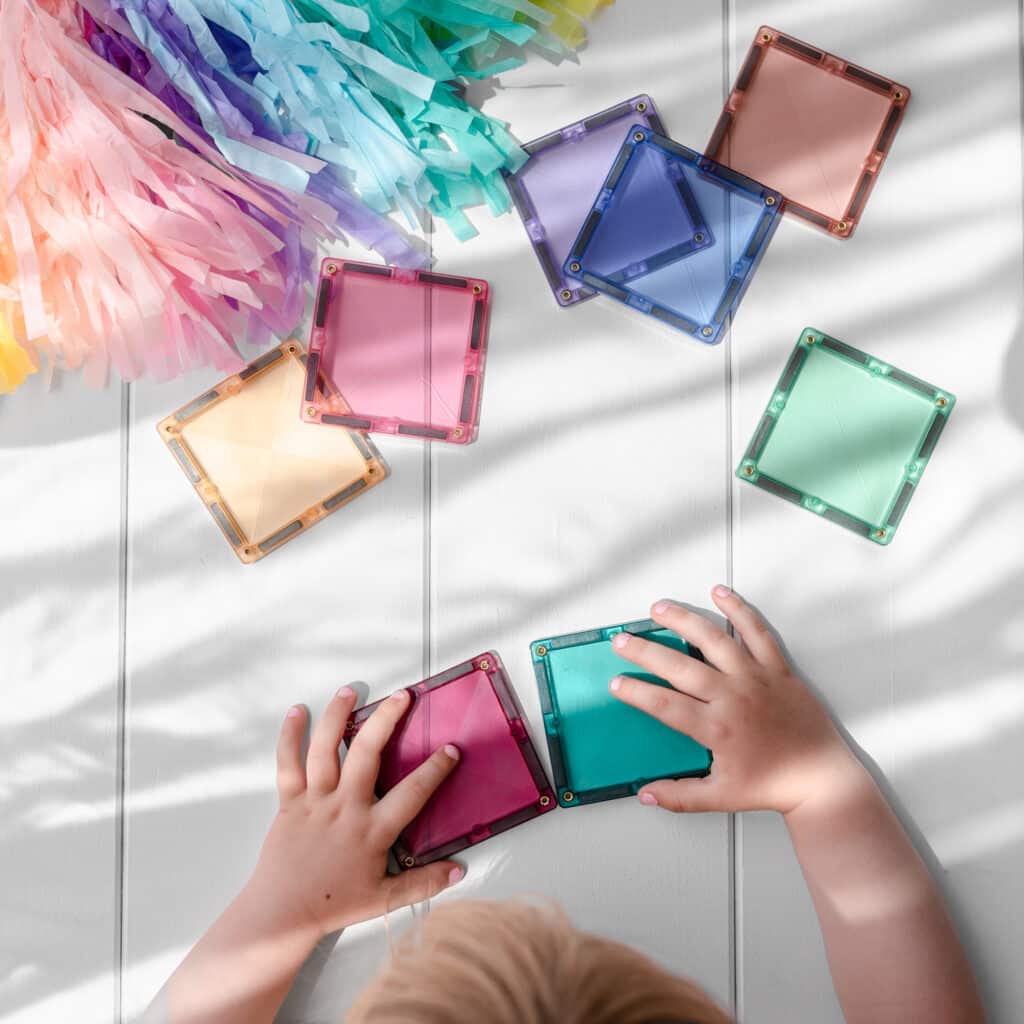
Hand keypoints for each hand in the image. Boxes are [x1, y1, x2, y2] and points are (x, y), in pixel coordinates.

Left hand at [245, 687, 463, 939]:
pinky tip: (297, 711)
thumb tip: (460, 871)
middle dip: (387, 719)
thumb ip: (424, 883)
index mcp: (372, 830)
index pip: (412, 793)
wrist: (281, 913)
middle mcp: (344, 807)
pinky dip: (289, 735)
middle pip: (366, 754)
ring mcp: (314, 801)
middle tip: (402, 695)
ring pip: (325, 749)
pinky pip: (287, 763)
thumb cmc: (334, 904)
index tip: (451, 748)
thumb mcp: (385, 900)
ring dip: (338, 715)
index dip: (435, 769)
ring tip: (350, 690)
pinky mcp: (289, 801)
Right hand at [609, 586, 863, 815]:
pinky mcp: (779, 668)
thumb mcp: (721, 797)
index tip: (616, 683)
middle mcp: (734, 697)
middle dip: (646, 651)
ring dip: (684, 620)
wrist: (822, 778)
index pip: (665, 705)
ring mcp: (757, 678)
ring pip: (714, 640)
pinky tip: (720, 593)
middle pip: (680, 667)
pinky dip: (739, 610)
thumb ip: (680, 796)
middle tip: (622, 641)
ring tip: (659, 609)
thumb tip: (644, 793)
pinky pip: (757, 632)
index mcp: (717, 729)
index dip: (637, 693)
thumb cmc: (772, 786)